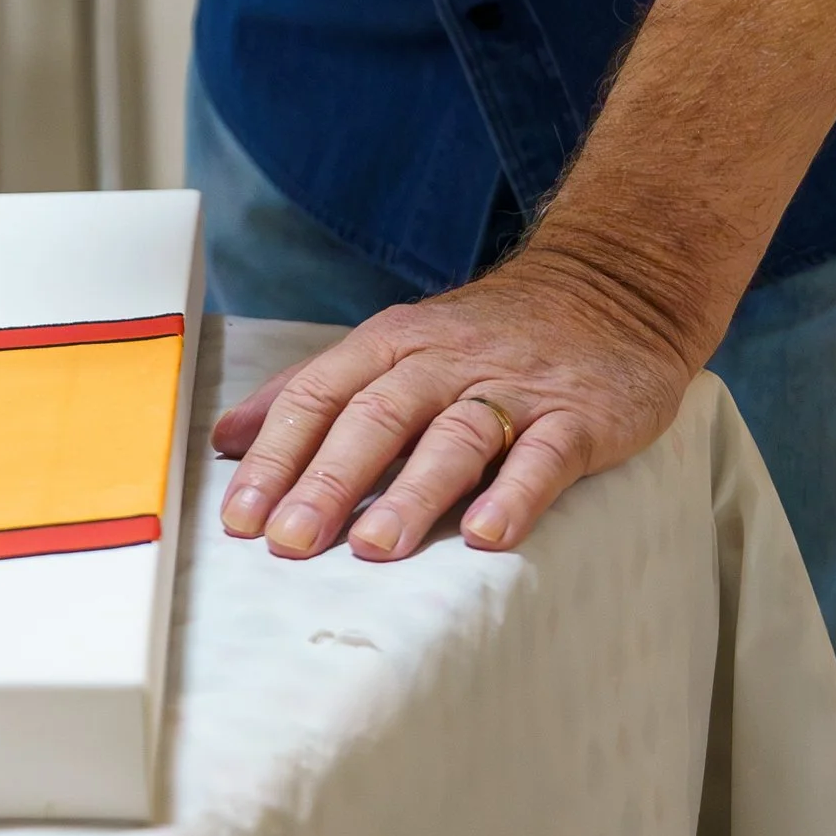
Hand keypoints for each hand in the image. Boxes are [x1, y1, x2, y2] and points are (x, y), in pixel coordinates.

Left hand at [210, 246, 697, 560]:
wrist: (609, 287)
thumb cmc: (484, 337)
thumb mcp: (393, 346)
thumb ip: (313, 392)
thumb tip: (227, 439)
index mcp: (390, 345)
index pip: (317, 397)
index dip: (274, 457)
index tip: (239, 517)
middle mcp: (442, 362)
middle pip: (374, 417)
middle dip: (326, 480)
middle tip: (289, 542)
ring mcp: (511, 388)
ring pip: (453, 437)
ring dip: (410, 493)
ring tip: (373, 548)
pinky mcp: (578, 416)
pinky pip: (544, 456)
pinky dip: (515, 494)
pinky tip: (486, 534)